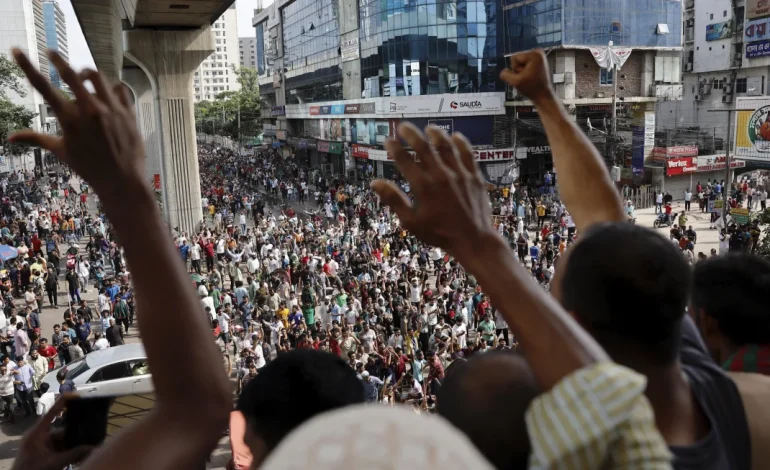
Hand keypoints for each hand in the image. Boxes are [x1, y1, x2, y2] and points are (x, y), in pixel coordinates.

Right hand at [9, 50, 145, 203]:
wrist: (122, 180)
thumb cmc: (89, 168)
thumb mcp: (61, 151)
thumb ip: (36, 138)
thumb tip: (10, 137)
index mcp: (69, 118)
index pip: (42, 87)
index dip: (27, 66)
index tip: (17, 50)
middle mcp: (90, 110)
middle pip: (70, 74)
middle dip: (58, 60)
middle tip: (51, 53)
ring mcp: (111, 109)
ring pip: (98, 77)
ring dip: (87, 74)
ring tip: (83, 79)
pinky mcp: (128, 112)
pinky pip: (120, 88)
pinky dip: (112, 87)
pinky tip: (107, 92)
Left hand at [11, 395, 92, 469]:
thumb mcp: (55, 463)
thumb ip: (74, 454)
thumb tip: (94, 448)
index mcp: (37, 433)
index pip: (51, 413)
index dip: (63, 402)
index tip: (76, 394)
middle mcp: (39, 437)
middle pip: (61, 430)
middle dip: (75, 435)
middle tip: (90, 435)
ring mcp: (41, 446)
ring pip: (62, 441)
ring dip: (73, 446)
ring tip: (87, 449)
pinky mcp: (44, 454)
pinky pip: (59, 449)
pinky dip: (68, 453)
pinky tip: (79, 456)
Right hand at [370, 124, 496, 264]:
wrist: (473, 240)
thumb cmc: (440, 233)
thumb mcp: (412, 221)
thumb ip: (394, 200)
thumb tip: (375, 183)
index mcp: (423, 186)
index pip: (404, 159)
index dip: (394, 147)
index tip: (388, 140)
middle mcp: (441, 175)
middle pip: (423, 147)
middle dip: (411, 134)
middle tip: (403, 126)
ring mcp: (460, 174)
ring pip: (446, 146)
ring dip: (436, 134)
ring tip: (429, 128)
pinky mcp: (475, 176)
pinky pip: (468, 154)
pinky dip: (461, 143)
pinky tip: (456, 137)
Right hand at [499, 49, 554, 103]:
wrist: (543, 95)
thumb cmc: (531, 89)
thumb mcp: (516, 82)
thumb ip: (506, 75)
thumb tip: (503, 71)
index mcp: (534, 54)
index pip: (513, 58)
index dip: (515, 69)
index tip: (525, 76)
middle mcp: (538, 52)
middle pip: (517, 58)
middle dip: (519, 69)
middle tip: (528, 78)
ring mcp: (539, 55)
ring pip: (520, 61)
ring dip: (522, 71)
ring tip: (530, 77)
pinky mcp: (538, 60)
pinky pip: (524, 63)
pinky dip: (525, 70)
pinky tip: (531, 76)